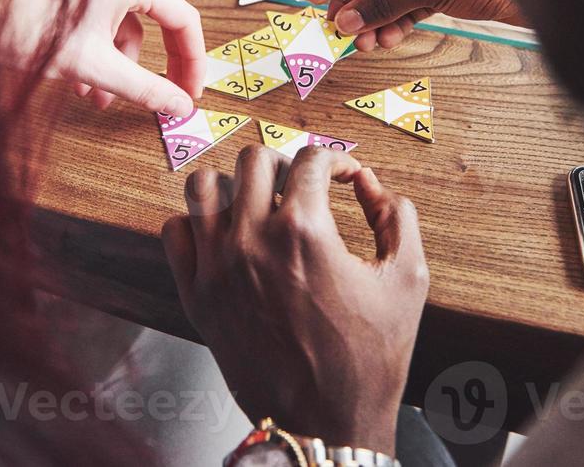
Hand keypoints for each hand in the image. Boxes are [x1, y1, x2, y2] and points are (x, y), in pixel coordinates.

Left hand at [0, 0, 205, 114]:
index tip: (190, 93)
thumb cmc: (30, 29)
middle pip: (158, 25)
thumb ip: (144, 88)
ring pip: (126, 32)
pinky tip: (80, 85)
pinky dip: (99, 58)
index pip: (183, 20)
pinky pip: (103, 28)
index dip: (193, 60)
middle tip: (163, 101)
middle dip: (152, 69)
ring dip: (119, 69)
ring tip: (96, 100)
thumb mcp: (95, 67)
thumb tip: (179, 107)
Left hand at [162, 146, 427, 453]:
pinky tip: (226, 236)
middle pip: (254, 160)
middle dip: (287, 164)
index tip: (345, 175)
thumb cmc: (369, 359)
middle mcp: (252, 241)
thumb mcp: (408, 280)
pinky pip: (175, 232)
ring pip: (203, 186)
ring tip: (259, 202)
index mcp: (305, 231)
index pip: (311, 160)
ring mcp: (216, 267)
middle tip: (304, 185)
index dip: (337, 160)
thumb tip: (373, 186)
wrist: (326, 423)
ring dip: (234, 184)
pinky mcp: (195, 296)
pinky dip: (197, 223)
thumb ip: (398, 219)